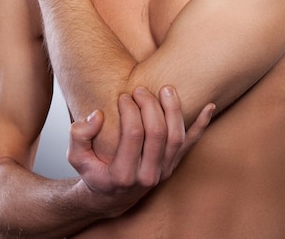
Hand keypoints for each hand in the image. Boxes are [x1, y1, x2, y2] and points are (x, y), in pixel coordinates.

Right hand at [68, 87, 214, 217]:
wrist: (110, 197)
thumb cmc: (93, 170)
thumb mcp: (75, 157)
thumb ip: (79, 135)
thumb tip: (98, 115)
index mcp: (123, 174)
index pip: (134, 134)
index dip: (129, 110)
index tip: (123, 97)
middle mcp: (148, 176)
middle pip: (158, 133)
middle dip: (150, 105)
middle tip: (139, 89)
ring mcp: (164, 171)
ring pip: (177, 137)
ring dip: (174, 109)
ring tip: (165, 88)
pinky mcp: (173, 165)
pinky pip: (191, 144)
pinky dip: (202, 125)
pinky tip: (209, 106)